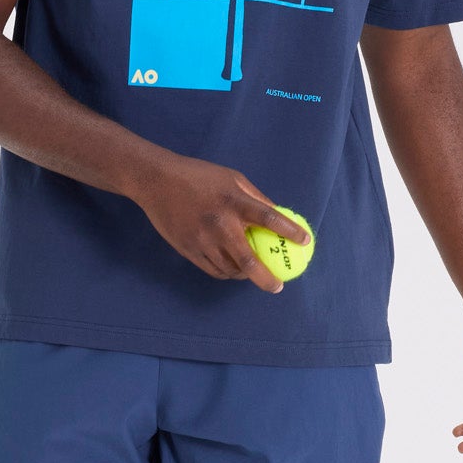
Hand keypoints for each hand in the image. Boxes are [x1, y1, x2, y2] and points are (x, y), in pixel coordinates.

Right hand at [133, 153, 310, 292]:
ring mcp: (202, 240)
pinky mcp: (188, 250)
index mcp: (233, 201)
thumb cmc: (198, 176)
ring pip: (230, 270)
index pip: (268, 218)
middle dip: (266, 279)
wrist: (156, 182)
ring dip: (245, 276)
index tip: (305, 241)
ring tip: (253, 274)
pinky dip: (227, 273)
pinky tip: (233, 269)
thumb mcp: (232, 178)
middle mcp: (219, 224)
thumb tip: (278, 214)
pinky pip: (213, 270)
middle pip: (248, 261)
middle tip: (278, 286)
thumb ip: (255, 197)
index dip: (289, 230)